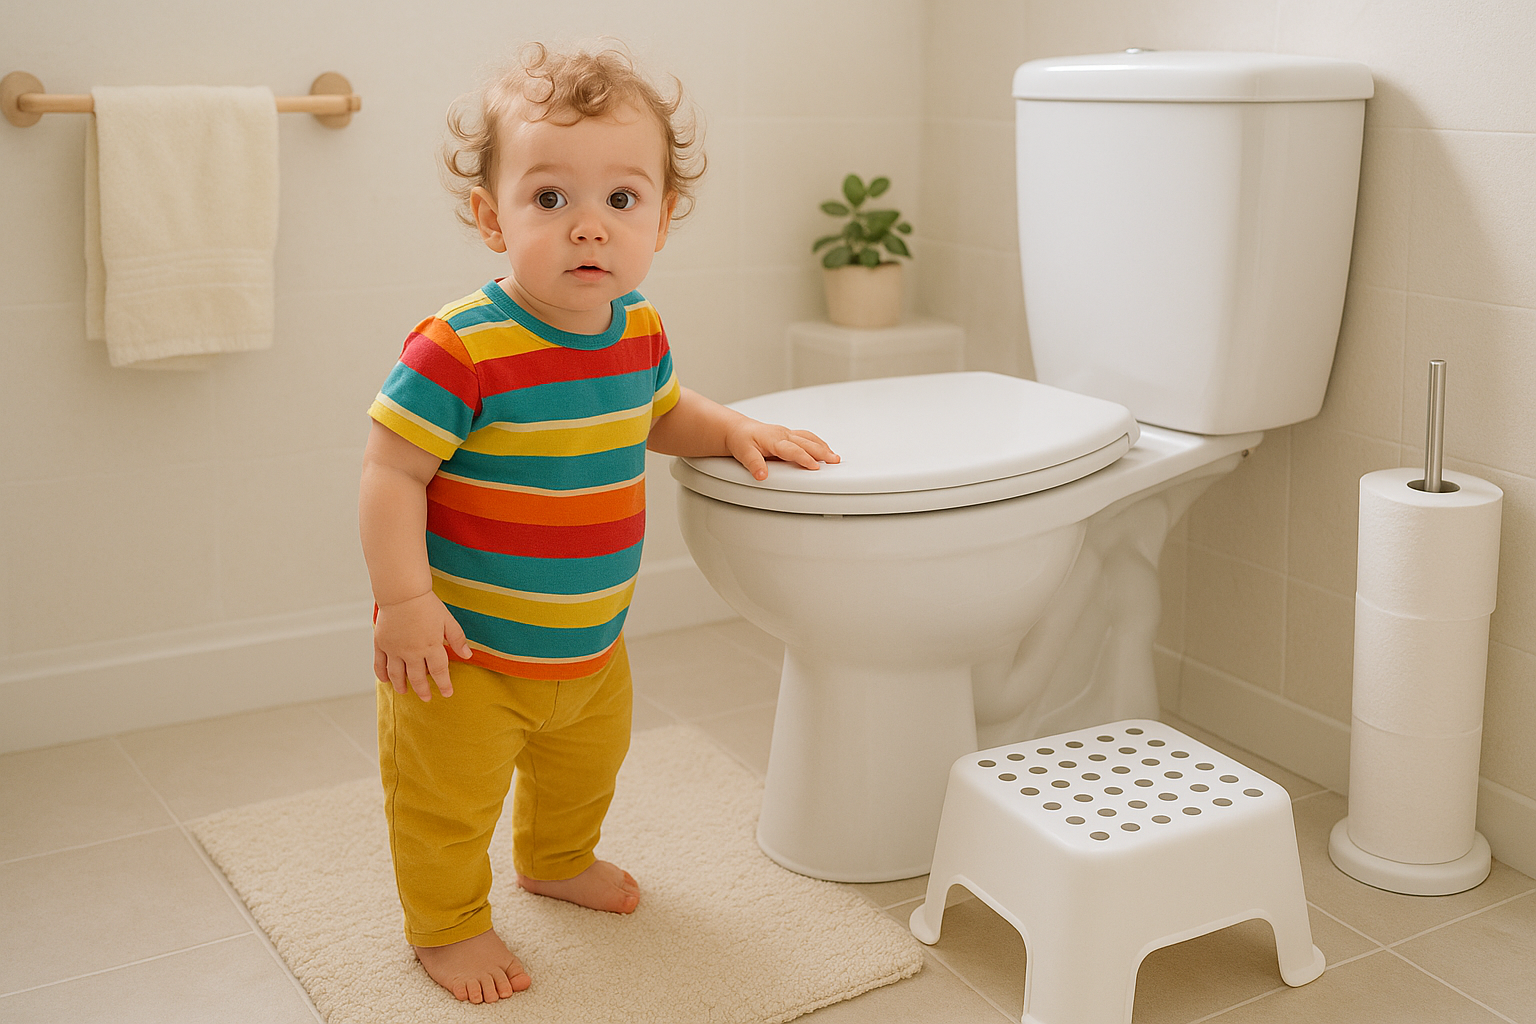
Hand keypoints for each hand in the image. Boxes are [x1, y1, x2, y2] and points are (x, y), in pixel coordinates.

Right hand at [373, 591, 472, 700]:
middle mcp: (412, 652)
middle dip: (423, 690)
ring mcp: (395, 649)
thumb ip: (457, 639)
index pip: (439, 672)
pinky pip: (380, 665)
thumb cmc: (427, 605)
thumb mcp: (448, 621)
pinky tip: (386, 681)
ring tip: (405, 692)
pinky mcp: (381, 644)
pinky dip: (382, 675)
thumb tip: (468, 656)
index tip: (447, 693)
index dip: (444, 685)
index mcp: (431, 646)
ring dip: (402, 686)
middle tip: (427, 698)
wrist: (403, 593)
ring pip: (397, 675)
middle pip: (418, 678)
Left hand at [724, 419, 839, 480]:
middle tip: (834, 460)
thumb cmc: (741, 440)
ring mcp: (787, 433)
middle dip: (821, 451)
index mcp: (774, 439)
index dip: (805, 458)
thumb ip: (754, 464)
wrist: (737, 429)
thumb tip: (762, 475)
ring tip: (834, 456)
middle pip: (806, 443)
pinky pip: (806, 437)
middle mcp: (783, 435)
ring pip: (809, 438)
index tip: (815, 466)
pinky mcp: (788, 434)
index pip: (793, 450)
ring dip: (822, 447)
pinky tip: (823, 448)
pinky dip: (817, 443)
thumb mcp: (743, 453)